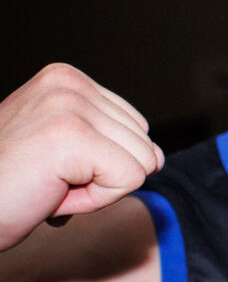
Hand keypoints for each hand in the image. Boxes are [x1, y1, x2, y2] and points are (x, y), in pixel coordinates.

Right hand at [0, 64, 162, 249]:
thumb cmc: (5, 192)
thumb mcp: (61, 151)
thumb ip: (108, 143)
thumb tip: (159, 158)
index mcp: (66, 79)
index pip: (136, 127)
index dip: (99, 163)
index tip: (50, 168)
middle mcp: (68, 83)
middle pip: (144, 143)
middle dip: (101, 176)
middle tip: (45, 180)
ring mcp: (68, 105)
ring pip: (142, 162)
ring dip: (95, 190)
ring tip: (45, 185)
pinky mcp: (71, 135)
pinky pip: (129, 179)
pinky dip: (94, 202)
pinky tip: (49, 194)